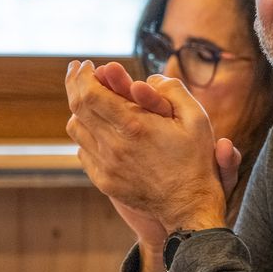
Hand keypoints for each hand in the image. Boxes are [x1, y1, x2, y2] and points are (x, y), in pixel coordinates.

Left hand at [66, 60, 229, 231]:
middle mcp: (113, 145)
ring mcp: (106, 166)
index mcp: (134, 126)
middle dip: (74, 84)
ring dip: (79, 110)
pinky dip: (87, 135)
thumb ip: (173, 91)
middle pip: (76, 107)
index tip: (87, 65)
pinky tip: (100, 130)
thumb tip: (149, 78)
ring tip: (91, 100)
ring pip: (76, 130)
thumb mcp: (197, 119)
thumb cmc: (196, 161)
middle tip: (79, 72)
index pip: (89, 93)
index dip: (83, 75)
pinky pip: (83, 152)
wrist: (190, 206)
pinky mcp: (104, 181)